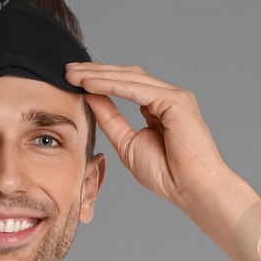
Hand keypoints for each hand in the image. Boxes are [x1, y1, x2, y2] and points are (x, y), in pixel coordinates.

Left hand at [65, 63, 232, 213]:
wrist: (192, 189)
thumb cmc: (167, 175)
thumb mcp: (128, 144)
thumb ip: (111, 120)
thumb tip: (91, 98)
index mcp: (157, 108)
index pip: (124, 86)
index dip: (99, 82)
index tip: (73, 81)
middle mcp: (166, 97)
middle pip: (126, 76)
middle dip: (96, 72)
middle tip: (68, 70)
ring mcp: (173, 96)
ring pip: (130, 78)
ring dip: (100, 75)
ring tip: (74, 75)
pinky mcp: (176, 100)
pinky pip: (137, 88)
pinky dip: (112, 86)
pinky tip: (91, 84)